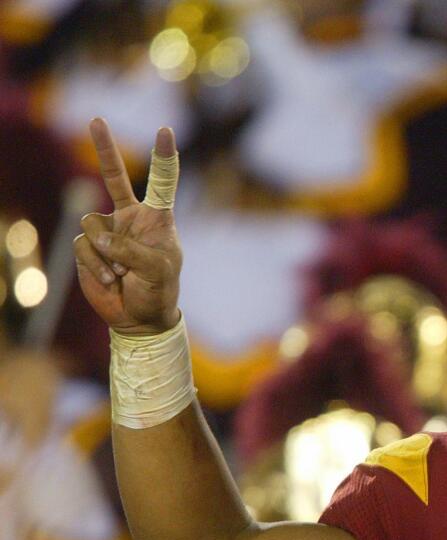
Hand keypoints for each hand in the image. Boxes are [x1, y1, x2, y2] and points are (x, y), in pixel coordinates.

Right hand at [73, 119, 182, 335]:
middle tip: (96, 120)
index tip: (165, 131)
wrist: (139, 316)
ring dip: (107, 252)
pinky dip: (96, 265)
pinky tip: (111, 279)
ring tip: (123, 272)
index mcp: (157, 218)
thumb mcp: (158, 269)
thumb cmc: (159, 289)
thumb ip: (130, 250)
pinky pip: (84, 246)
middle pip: (114, 177)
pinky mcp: (88, 247)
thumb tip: (98, 236)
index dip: (164, 158)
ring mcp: (107, 231)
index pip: (162, 182)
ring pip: (93, 223)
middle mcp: (130, 218)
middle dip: (104, 148)